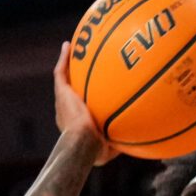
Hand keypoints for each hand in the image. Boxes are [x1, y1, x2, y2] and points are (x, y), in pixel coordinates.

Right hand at [51, 41, 117, 166]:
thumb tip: (135, 139)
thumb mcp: (111, 149)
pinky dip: (64, 58)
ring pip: (63, 80)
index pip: (81, 109)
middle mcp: (66, 112)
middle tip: (83, 69)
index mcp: (76, 124)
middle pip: (71, 92)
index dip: (85, 100)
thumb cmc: (96, 150)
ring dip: (67, 66)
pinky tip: (69, 45)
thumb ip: (120, 141)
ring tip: (73, 50)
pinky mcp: (60, 93)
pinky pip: (61, 72)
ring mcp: (62, 101)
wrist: (82, 144)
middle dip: (75, 81)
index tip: (94, 92)